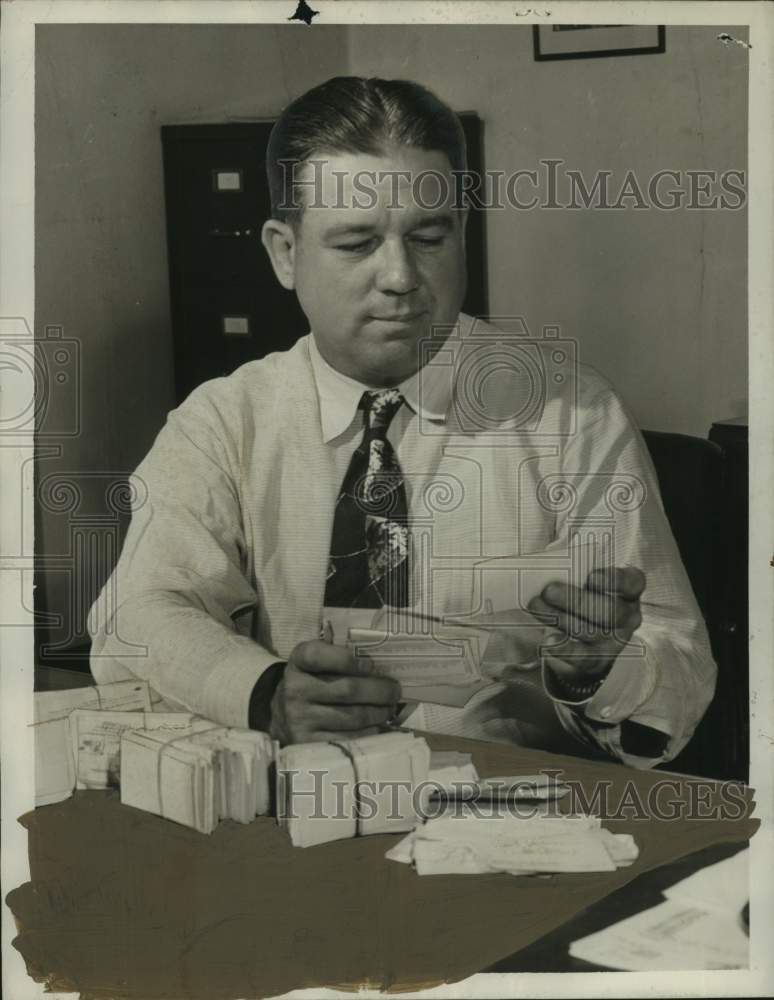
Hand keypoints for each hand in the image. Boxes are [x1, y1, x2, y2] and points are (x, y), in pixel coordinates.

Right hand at [269, 639, 400, 744]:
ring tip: (389, 709)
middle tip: (395, 691)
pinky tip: (377, 726)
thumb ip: (338, 652)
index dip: (347, 660)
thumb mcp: (315, 662)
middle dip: (379, 691)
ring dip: (378, 713)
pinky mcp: (307, 743)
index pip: (319, 656)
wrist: (281, 713)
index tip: (371, 665)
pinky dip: (369, 733)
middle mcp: (295, 689)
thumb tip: (377, 652)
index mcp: (298, 661)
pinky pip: (347, 739)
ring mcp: (299, 718)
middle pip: (347, 690)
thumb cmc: (311, 681)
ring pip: (352, 717)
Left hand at [527, 566, 645, 681]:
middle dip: (577, 600)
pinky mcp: (598, 660)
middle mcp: (627, 616)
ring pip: (591, 631)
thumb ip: (575, 574)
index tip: (592, 576)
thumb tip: (549, 566)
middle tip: (549, 591)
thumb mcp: (584, 581)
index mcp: (629, 590)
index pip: (632, 582)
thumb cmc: (582, 596)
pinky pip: (582, 657)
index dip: (614, 579)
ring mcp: (615, 641)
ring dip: (560, 619)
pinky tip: (547, 642)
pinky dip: (563, 649)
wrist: (581, 638)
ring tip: (536, 607)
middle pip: (610, 610)